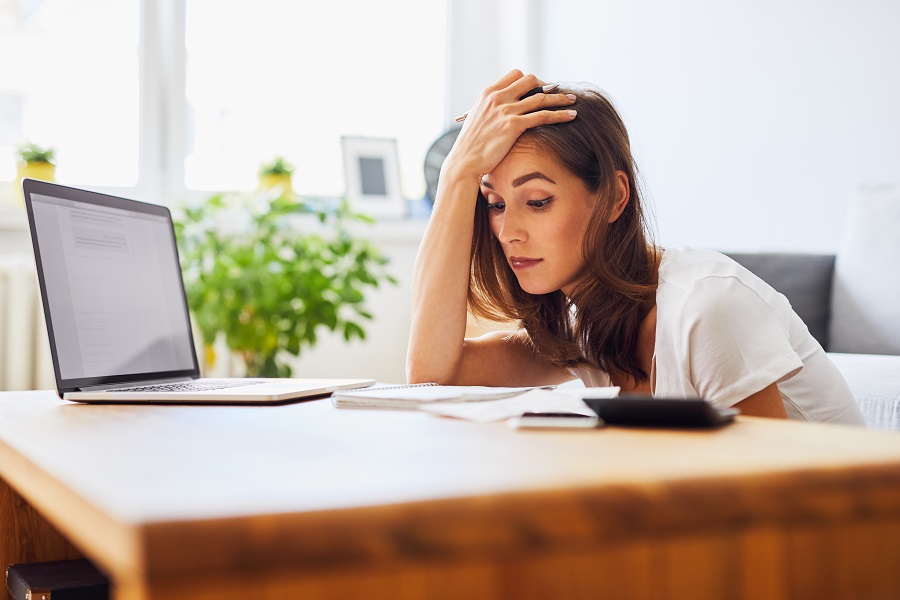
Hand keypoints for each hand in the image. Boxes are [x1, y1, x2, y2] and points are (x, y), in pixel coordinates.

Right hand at [444, 69, 577, 179]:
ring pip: (540, 97)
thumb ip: (492, 110)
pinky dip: (559, 114)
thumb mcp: (478, 119)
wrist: (464, 161)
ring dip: (559, 98)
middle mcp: (497, 97)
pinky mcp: (513, 125)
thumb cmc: (471, 145)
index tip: (540, 89)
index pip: (515, 75)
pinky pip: (542, 116)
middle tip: (557, 94)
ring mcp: (505, 110)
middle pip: (530, 80)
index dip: (530, 80)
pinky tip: (571, 116)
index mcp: (488, 93)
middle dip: (546, 85)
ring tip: (573, 100)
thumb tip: (505, 111)